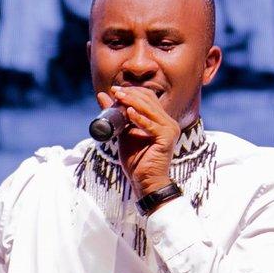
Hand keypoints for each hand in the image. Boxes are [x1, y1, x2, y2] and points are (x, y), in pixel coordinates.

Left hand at [103, 84, 182, 199]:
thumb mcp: (122, 133)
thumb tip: (103, 96)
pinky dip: (139, 118)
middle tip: (115, 91)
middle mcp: (168, 122)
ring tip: (119, 97)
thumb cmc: (136, 160)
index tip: (115, 90)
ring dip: (133, 101)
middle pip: (150, 100)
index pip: (149, 98)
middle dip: (131, 94)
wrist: (145, 182)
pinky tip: (128, 112)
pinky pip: (151, 125)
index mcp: (161, 120)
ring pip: (150, 109)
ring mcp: (170, 129)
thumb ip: (116, 115)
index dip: (132, 91)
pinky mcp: (167, 138)